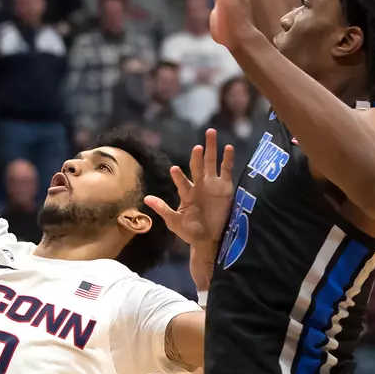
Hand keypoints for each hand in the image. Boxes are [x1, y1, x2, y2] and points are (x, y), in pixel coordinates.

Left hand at [144, 128, 235, 253]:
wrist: (208, 240)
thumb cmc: (190, 231)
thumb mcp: (174, 222)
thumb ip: (163, 209)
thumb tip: (146, 198)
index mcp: (186, 192)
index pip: (181, 181)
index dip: (178, 176)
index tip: (174, 169)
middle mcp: (199, 185)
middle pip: (198, 165)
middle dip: (197, 155)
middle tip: (197, 145)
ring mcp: (213, 185)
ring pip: (212, 162)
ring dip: (211, 148)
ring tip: (210, 133)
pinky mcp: (225, 187)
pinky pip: (226, 170)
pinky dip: (228, 159)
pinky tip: (228, 147)